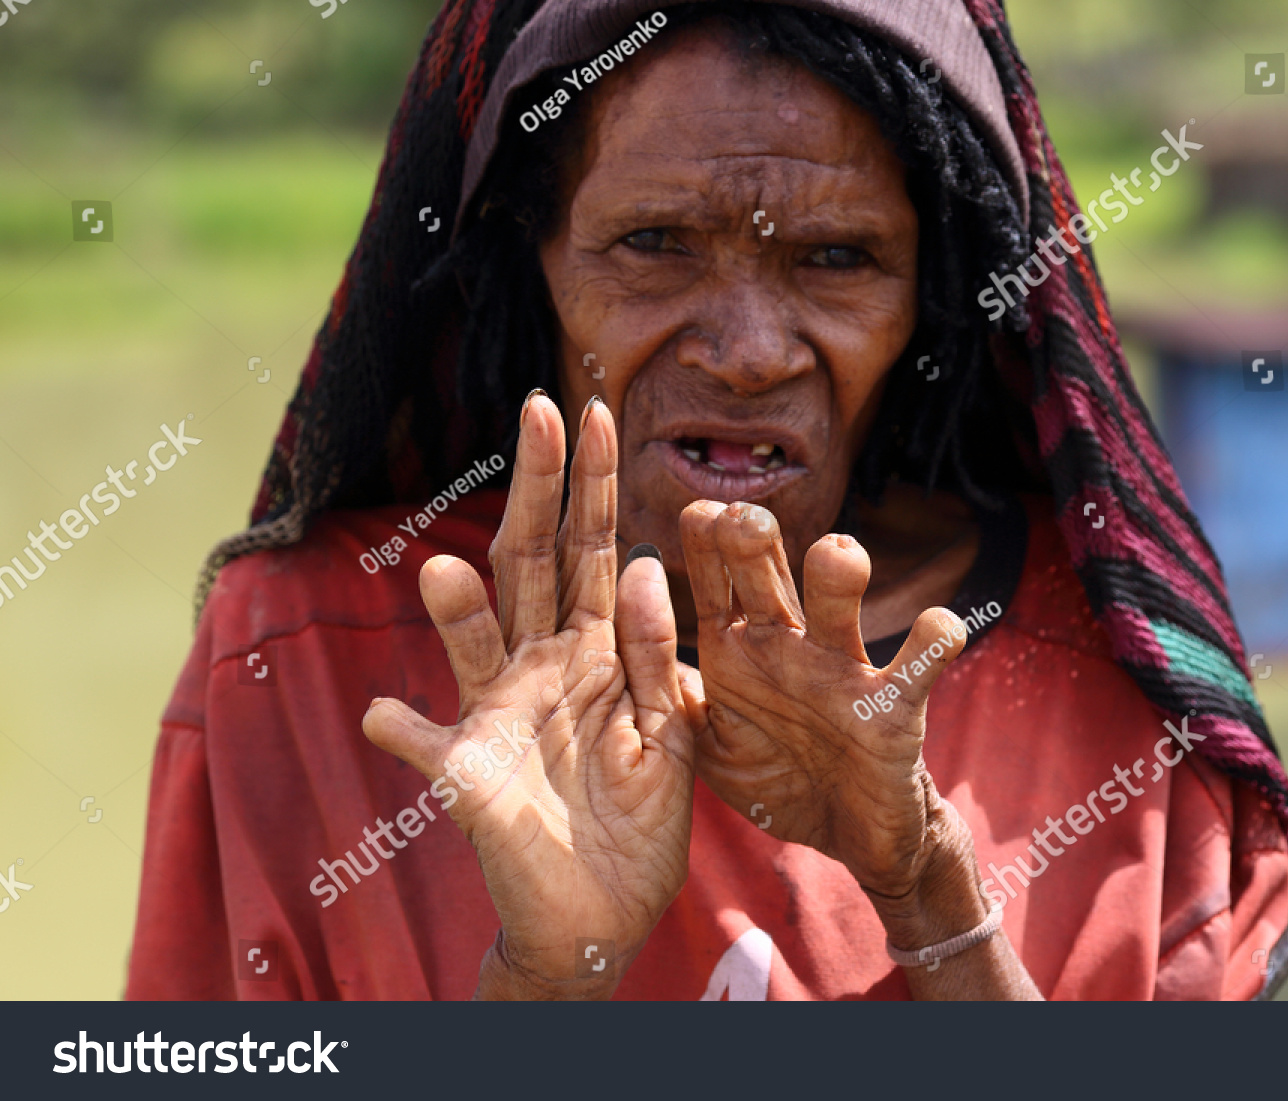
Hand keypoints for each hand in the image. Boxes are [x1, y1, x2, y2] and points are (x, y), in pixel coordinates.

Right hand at [363, 394, 694, 997]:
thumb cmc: (641, 822)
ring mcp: (498, 713)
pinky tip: (379, 715)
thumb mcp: (672, 732)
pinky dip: (400, 732)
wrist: (606, 912)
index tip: (594, 412)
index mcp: (599, 651)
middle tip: (541, 411)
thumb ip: (655, 654)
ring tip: (444, 570)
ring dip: (456, 609)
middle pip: (535, 562)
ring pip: (475, 637)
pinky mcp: (466, 772)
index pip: (594, 551)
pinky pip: (423, 746)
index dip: (593, 485)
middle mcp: (542, 665)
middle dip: (539, 490)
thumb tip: (644, 563)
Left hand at [678, 500, 965, 898]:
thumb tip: (614, 648)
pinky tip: (937, 627)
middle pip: (769, 577)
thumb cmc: (776, 777)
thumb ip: (669, 698)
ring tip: (837, 554)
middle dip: (754, 544)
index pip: (714, 583)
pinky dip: (933, 642)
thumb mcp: (707, 744)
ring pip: (840, 607)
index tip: (695, 514)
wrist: (849, 836)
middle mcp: (790, 645)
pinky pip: (918, 666)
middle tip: (740, 519)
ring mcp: (844, 670)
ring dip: (838, 578)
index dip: (703, 547)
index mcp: (739, 650)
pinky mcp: (895, 708)